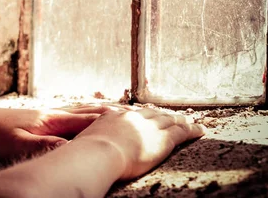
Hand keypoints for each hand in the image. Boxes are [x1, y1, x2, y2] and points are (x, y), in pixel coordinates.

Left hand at [0, 104, 124, 161]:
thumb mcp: (19, 145)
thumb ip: (43, 146)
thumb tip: (67, 147)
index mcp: (51, 121)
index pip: (87, 120)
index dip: (111, 121)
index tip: (133, 121)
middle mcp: (54, 113)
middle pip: (89, 111)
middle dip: (114, 112)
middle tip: (138, 112)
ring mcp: (49, 113)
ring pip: (81, 109)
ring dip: (103, 109)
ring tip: (122, 109)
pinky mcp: (43, 116)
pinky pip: (72, 112)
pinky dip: (87, 110)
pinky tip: (90, 111)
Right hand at [73, 107, 205, 179]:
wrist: (98, 154)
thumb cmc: (84, 154)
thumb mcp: (79, 143)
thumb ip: (81, 143)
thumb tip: (67, 149)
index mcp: (111, 117)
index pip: (130, 113)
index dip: (140, 114)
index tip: (146, 113)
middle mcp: (131, 118)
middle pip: (151, 113)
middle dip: (162, 114)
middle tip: (172, 114)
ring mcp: (147, 126)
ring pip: (169, 120)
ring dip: (180, 120)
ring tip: (190, 121)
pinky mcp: (162, 138)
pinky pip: (182, 132)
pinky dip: (193, 130)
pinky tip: (201, 130)